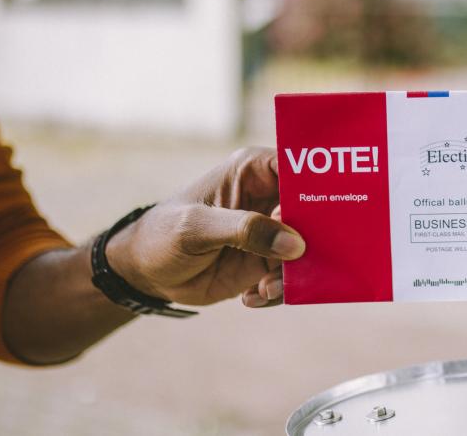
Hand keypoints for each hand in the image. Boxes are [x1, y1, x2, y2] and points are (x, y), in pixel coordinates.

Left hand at [105, 147, 303, 308]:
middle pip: (314, 211)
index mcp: (254, 172)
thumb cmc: (163, 235)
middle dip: (314, 239)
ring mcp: (272, 231)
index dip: (316, 190)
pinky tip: (251, 297)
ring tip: (263, 288)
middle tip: (297, 261)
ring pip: (308, 248)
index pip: (299, 169)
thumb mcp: (197, 228)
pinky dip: (278, 290)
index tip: (321, 218)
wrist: (145, 273)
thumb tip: (296, 244)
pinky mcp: (268, 261)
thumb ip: (245, 230)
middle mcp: (269, 198)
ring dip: (292, 273)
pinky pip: (292, 276)